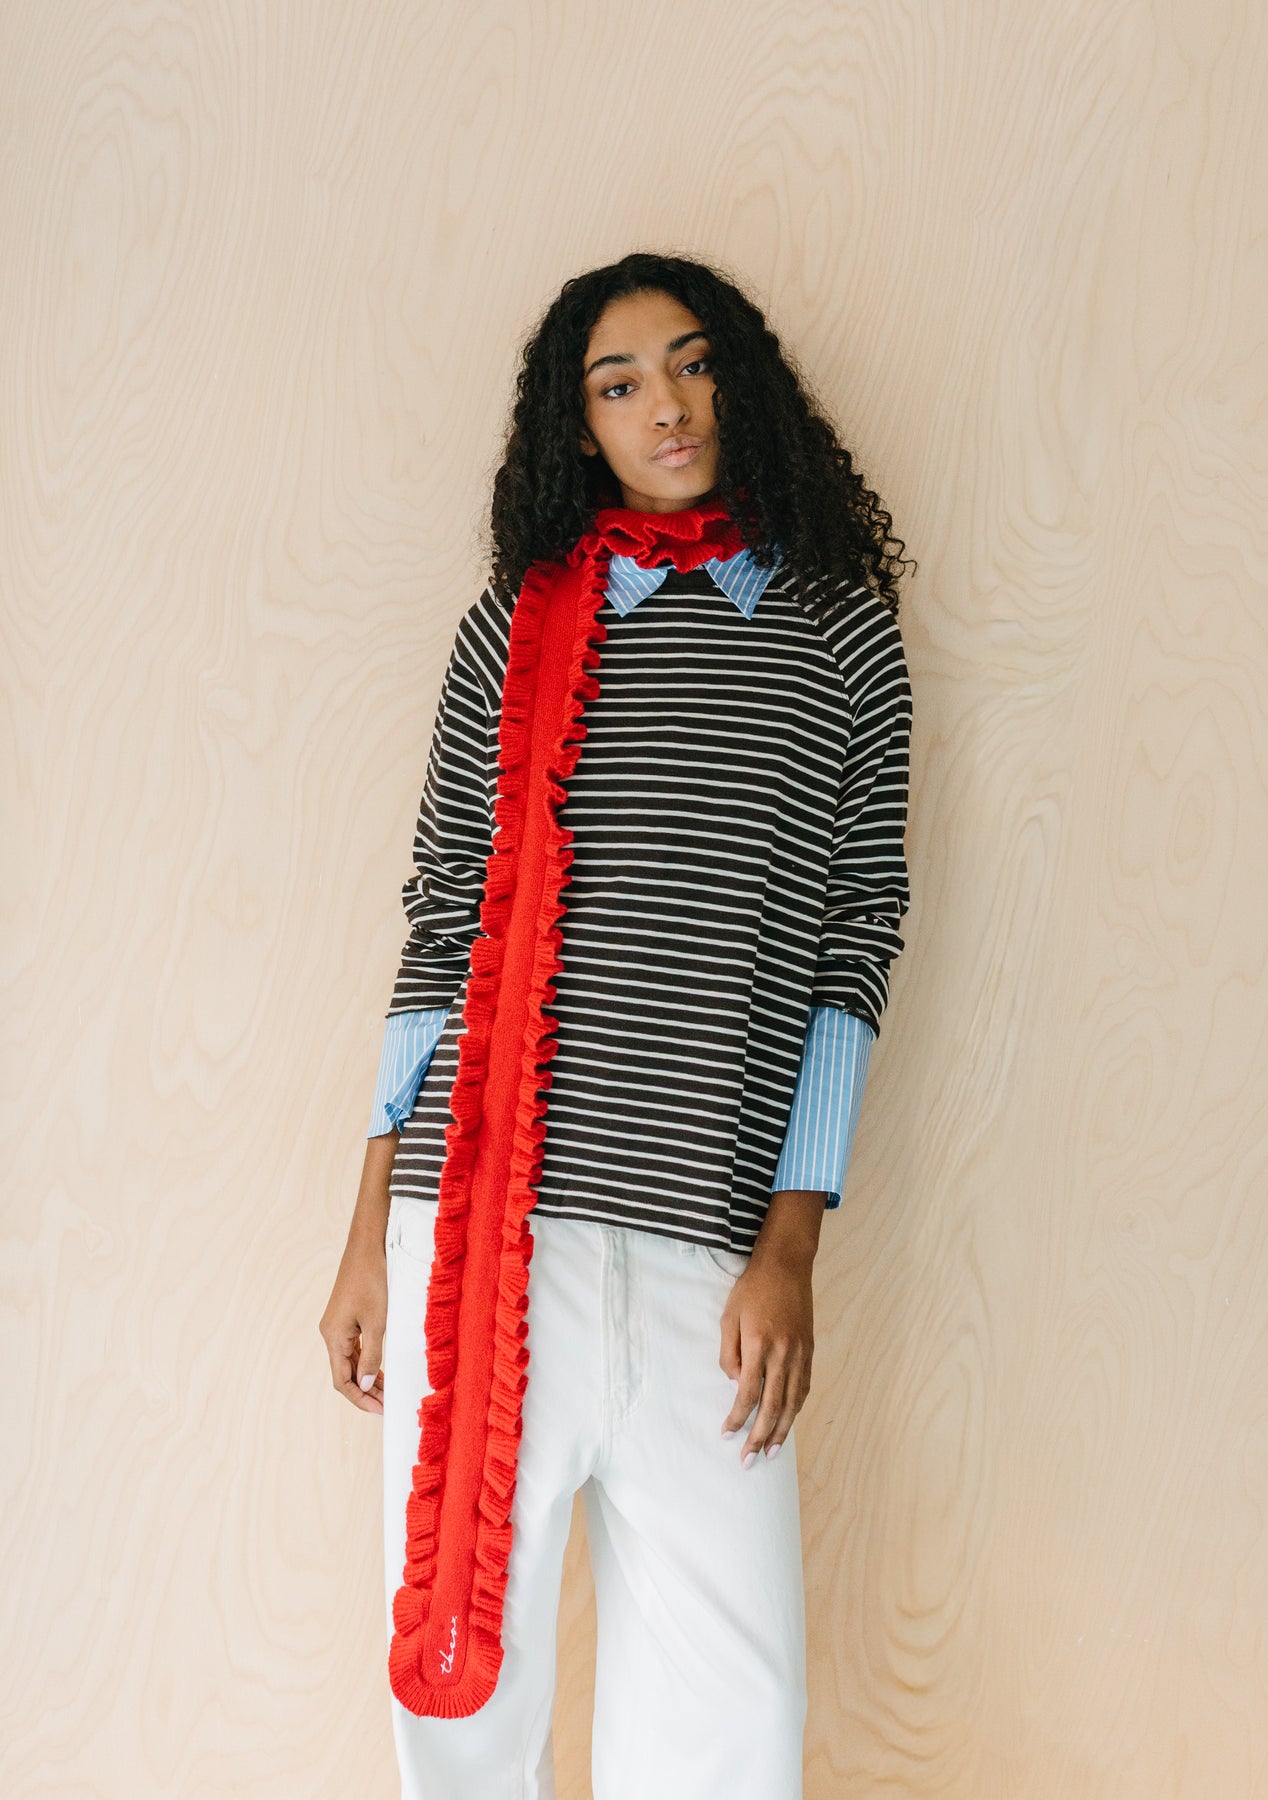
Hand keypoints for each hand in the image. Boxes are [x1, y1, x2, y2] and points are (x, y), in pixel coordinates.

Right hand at [319, 1234, 388, 1412]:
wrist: (368, 1246)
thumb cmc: (373, 1281)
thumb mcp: (377, 1322)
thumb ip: (371, 1356)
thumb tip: (366, 1386)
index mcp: (333, 1337)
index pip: (342, 1381)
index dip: (360, 1399)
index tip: (381, 1411)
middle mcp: (331, 1334)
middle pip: (345, 1374)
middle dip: (366, 1392)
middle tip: (388, 1405)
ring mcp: (338, 1325)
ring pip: (350, 1361)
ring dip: (368, 1377)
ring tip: (388, 1392)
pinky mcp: (347, 1317)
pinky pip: (355, 1347)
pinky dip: (367, 1361)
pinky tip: (381, 1369)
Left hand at [718, 1191, 822, 1464]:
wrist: (786, 1265)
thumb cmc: (752, 1289)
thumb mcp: (729, 1317)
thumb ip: (729, 1353)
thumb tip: (735, 1384)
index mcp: (758, 1345)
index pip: (747, 1394)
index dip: (737, 1419)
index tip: (727, 1436)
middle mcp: (782, 1354)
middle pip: (772, 1406)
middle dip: (759, 1437)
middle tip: (749, 1461)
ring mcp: (799, 1354)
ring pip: (792, 1403)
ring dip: (781, 1431)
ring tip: (771, 1453)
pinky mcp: (809, 1351)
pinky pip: (804, 1388)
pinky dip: (796, 1409)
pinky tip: (788, 1423)